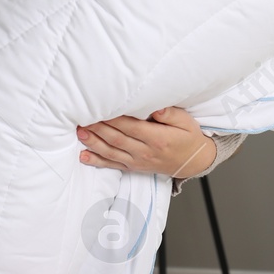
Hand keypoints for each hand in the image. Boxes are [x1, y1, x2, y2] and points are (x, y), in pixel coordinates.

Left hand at [76, 106, 216, 182]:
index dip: (114, 117)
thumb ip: (169, 114)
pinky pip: (113, 165)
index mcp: (158, 138)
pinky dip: (97, 161)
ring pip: (111, 152)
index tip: (100, 107)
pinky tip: (83, 156)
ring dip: (93, 142)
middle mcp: (145, 151)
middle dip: (98, 127)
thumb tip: (155, 107)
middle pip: (117, 138)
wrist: (193, 161)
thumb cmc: (188, 138)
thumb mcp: (186, 122)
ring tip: (79, 132)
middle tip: (82, 116)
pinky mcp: (133, 167)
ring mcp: (138, 161)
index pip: (130, 126)